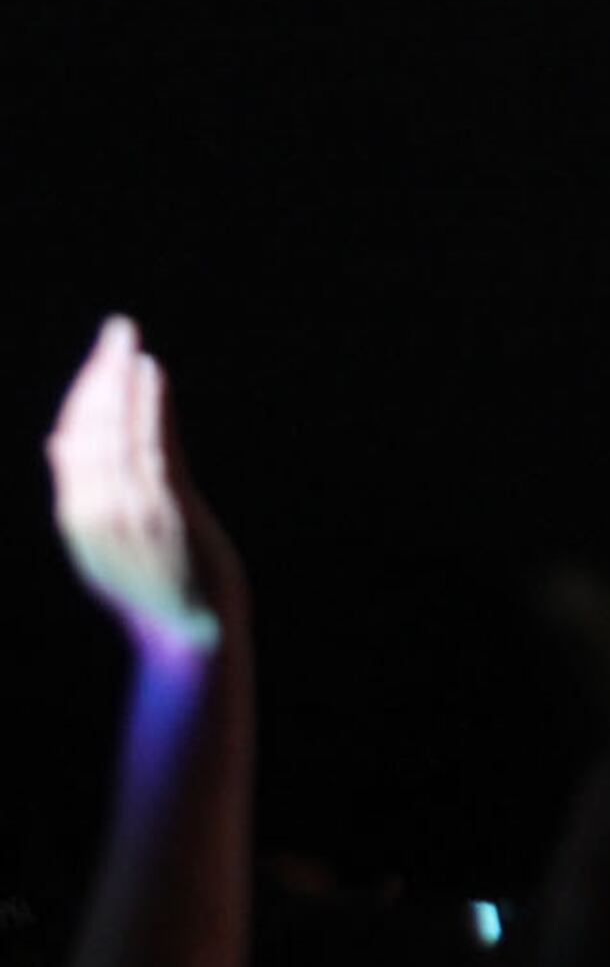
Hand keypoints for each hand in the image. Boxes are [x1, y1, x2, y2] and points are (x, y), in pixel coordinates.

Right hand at [46, 316, 247, 662]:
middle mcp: (93, 512)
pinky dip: (149, 407)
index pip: (71, 441)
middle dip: (99, 376)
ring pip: (116, 432)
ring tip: (129, 342)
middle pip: (90, 429)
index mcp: (76, 518)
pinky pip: (151, 448)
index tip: (100, 360)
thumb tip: (60, 438)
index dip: (83, 395)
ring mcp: (128, 512)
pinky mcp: (164, 513)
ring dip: (122, 382)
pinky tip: (151, 375)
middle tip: (116, 330)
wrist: (190, 636)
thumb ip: (88, 489)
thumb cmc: (155, 585)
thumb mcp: (107, 541)